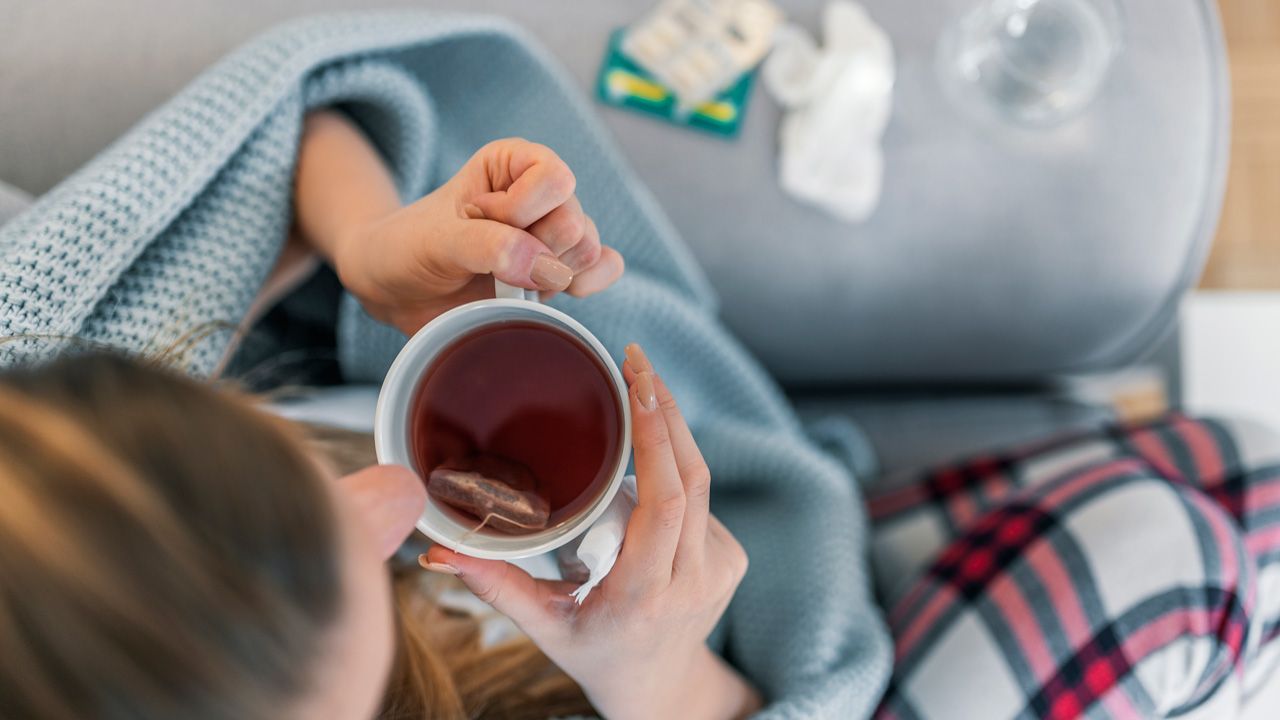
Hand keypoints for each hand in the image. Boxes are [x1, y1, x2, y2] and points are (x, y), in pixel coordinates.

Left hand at [293, 113, 623, 334]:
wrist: (397, 288)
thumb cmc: (410, 248)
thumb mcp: (436, 241)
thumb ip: (490, 246)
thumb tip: (550, 269)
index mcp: (515, 163)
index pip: (553, 180)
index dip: (520, 211)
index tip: (476, 220)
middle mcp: (542, 193)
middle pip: (575, 223)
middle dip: (533, 251)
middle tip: (487, 259)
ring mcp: (554, 234)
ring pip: (588, 252)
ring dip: (549, 276)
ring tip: (505, 280)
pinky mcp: (562, 270)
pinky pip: (604, 270)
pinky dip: (584, 285)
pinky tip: (546, 293)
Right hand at [422, 344, 759, 719]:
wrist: (661, 688)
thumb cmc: (595, 653)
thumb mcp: (543, 625)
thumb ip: (494, 585)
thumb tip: (436, 549)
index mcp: (645, 593)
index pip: (665, 501)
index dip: (657, 436)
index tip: (637, 383)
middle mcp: (693, 578)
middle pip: (691, 475)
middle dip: (664, 409)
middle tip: (634, 360)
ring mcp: (721, 566)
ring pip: (700, 480)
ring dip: (669, 433)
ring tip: (634, 393)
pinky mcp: (733, 557)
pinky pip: (702, 499)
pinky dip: (674, 471)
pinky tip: (648, 465)